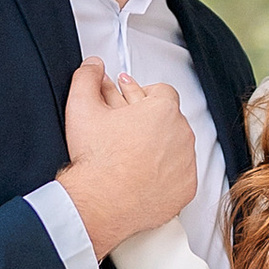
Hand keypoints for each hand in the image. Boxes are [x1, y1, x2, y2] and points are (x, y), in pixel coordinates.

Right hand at [59, 60, 197, 258]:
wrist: (100, 203)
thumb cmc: (95, 159)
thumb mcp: (82, 108)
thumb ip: (87, 78)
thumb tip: (93, 65)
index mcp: (162, 109)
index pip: (162, 92)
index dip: (143, 96)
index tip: (131, 105)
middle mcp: (181, 134)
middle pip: (171, 119)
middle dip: (150, 121)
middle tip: (129, 130)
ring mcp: (187, 163)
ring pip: (177, 147)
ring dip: (161, 148)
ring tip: (135, 154)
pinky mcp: (186, 188)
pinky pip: (181, 175)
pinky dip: (167, 175)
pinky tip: (146, 175)